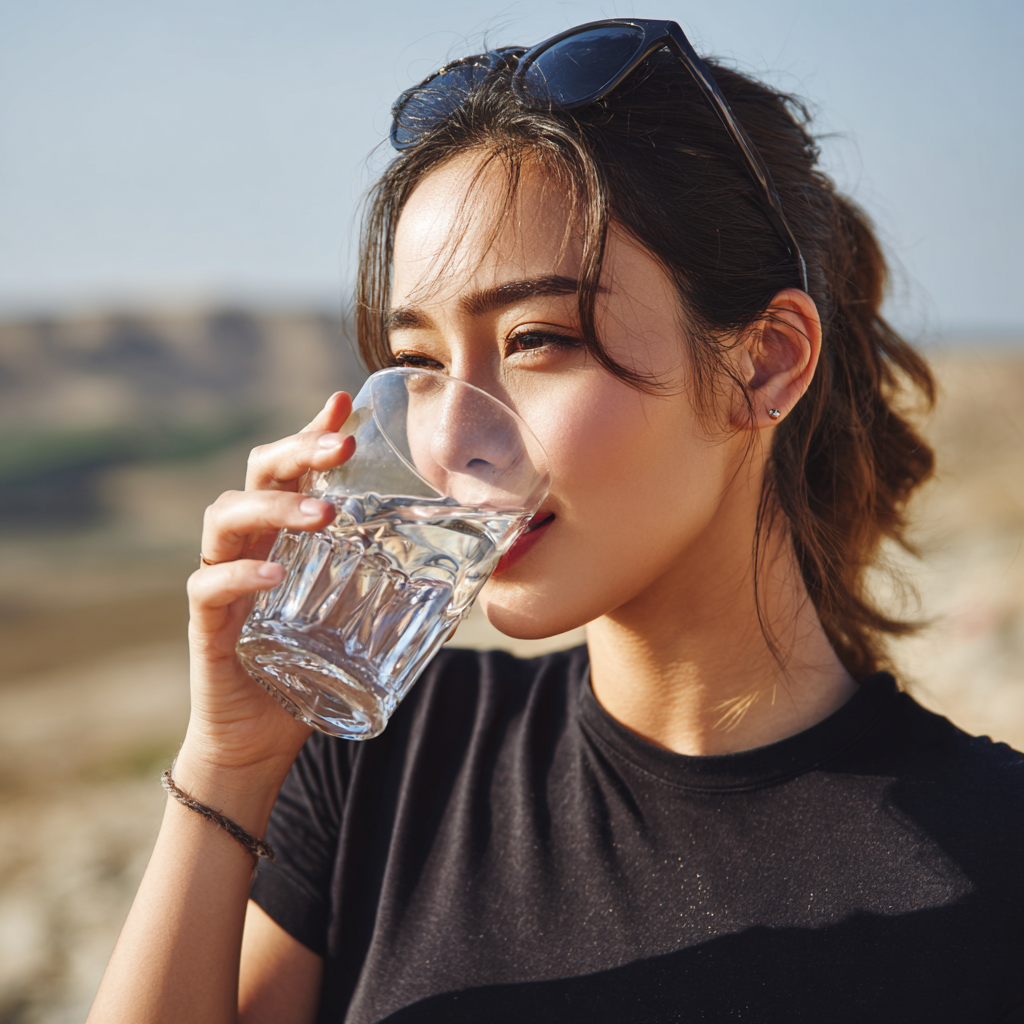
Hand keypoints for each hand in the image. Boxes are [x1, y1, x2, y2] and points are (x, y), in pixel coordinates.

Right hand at [178, 392, 355, 797]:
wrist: (259, 742)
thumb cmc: (309, 675)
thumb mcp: (354, 628)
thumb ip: (391, 602)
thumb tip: (464, 591)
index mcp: (283, 541)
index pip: (291, 472)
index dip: (312, 435)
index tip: (343, 404)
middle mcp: (249, 550)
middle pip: (257, 478)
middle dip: (297, 453)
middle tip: (341, 450)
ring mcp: (222, 583)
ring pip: (226, 518)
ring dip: (276, 509)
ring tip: (323, 514)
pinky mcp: (206, 626)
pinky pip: (209, 586)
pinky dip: (240, 578)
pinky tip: (274, 576)